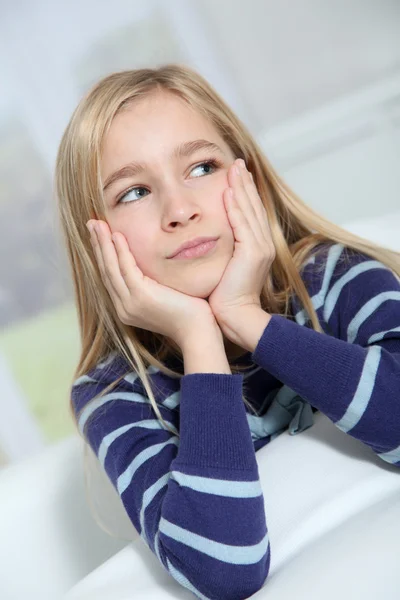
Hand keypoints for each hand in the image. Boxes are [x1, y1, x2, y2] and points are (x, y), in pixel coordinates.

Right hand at [86, 219, 216, 348]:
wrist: (198, 333)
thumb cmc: (190, 314)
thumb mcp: (166, 297)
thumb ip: (155, 284)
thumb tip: (154, 267)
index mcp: (128, 307)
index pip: (111, 277)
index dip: (103, 254)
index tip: (99, 235)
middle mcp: (124, 307)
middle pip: (106, 270)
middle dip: (97, 245)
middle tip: (91, 223)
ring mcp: (131, 303)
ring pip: (111, 268)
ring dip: (103, 244)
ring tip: (96, 224)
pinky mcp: (141, 297)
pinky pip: (126, 269)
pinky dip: (120, 251)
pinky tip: (116, 235)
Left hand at [208, 158, 274, 336]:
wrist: (235, 316)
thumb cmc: (224, 297)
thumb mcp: (223, 268)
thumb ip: (220, 251)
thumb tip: (203, 239)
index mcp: (255, 247)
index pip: (249, 213)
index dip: (244, 192)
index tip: (234, 175)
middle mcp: (262, 244)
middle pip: (253, 206)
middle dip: (245, 183)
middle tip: (237, 163)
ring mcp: (259, 248)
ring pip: (249, 210)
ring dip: (242, 188)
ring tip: (234, 168)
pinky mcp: (253, 253)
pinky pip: (242, 224)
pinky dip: (236, 206)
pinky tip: (229, 190)